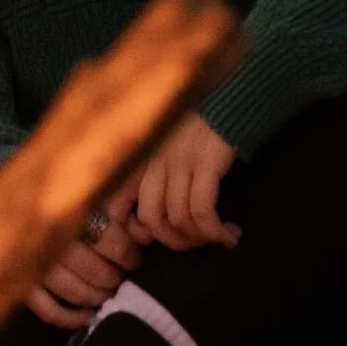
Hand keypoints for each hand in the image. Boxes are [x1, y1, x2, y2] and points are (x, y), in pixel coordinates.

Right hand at [27, 184, 142, 327]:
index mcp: (68, 206)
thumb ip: (120, 199)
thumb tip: (144, 234)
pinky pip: (47, 309)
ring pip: (71, 290)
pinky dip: (70, 317)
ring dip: (95, 296)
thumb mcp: (95, 183)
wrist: (9, 195)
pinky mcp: (20, 282)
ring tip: (108, 292)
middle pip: (92, 269)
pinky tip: (88, 314)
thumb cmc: (63, 186)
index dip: (127, 254)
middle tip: (122, 277)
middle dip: (112, 277)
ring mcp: (30, 261)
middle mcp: (47, 234)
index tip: (134, 258)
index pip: (109, 241)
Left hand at [133, 113, 240, 252]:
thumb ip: (156, 179)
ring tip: (219, 237)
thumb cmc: (202, 131)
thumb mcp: (169, 152)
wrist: (229, 102)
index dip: (132, 230)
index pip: (117, 204)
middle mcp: (156, 163)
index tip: (156, 240)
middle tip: (197, 243)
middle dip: (174, 240)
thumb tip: (151, 223)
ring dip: (201, 238)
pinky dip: (215, 230)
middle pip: (151, 218)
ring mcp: (180, 163)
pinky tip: (229, 234)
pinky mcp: (205, 163)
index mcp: (144, 162)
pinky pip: (202, 209)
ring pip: (179, 218)